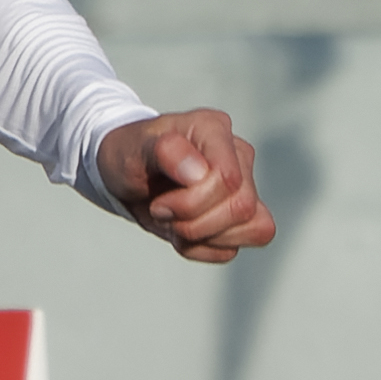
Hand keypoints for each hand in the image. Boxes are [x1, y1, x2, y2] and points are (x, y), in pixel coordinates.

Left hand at [98, 111, 277, 264]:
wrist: (126, 177)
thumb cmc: (130, 156)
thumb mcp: (133, 149)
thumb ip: (164, 152)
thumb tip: (199, 172)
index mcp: (214, 129)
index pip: (228, 178)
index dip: (192, 202)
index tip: (158, 201)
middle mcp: (238, 155)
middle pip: (242, 207)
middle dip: (194, 223)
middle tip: (161, 211)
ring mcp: (245, 187)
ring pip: (254, 229)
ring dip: (201, 238)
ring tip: (173, 222)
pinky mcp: (242, 218)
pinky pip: (235, 248)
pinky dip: (202, 249)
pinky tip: (182, 232)